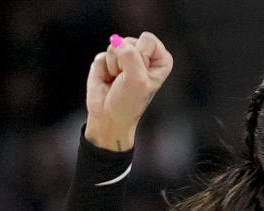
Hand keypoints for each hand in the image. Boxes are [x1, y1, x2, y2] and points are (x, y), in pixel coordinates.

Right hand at [85, 31, 172, 150]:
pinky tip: (109, 80)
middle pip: (130, 41)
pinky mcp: (109, 60)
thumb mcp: (136, 80)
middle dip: (125, 62)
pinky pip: (102, 55)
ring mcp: (126, 56)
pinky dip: (103, 69)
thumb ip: (129, 56)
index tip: (139, 75)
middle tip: (126, 80)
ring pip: (114, 45)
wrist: (109, 117)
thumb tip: (115, 41)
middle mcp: (145, 55)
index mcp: (161, 59)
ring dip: (114, 66)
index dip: (140, 57)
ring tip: (118, 81)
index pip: (148, 40)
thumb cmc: (129, 102)